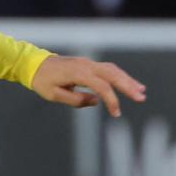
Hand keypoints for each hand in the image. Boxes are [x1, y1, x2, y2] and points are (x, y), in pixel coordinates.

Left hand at [30, 56, 146, 116]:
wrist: (34, 64)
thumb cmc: (42, 81)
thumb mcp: (54, 95)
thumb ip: (76, 100)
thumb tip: (96, 101)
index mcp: (78, 73)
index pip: (101, 86)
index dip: (111, 100)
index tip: (116, 113)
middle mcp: (86, 65)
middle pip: (112, 74)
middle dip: (128, 86)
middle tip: (141, 97)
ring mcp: (88, 62)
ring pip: (113, 70)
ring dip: (127, 80)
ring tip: (141, 91)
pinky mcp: (88, 64)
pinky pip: (108, 69)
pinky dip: (119, 76)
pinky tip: (128, 84)